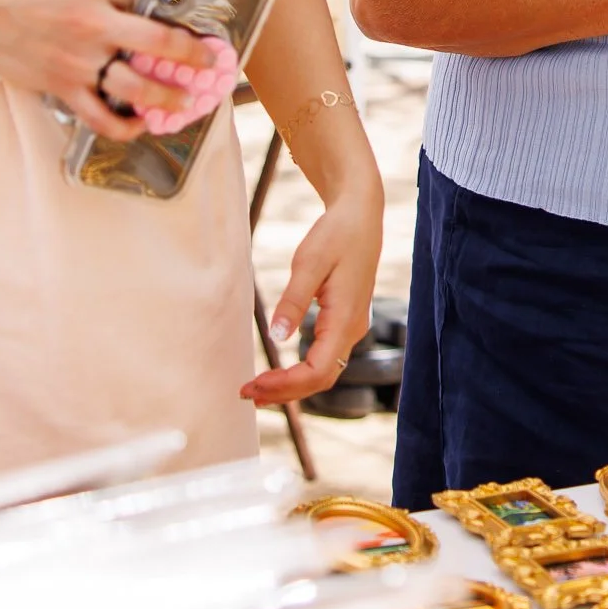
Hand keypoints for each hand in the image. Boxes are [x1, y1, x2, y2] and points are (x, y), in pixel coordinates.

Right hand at [0, 0, 240, 138]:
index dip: (180, 1)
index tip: (199, 12)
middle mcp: (94, 25)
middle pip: (158, 43)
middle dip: (192, 55)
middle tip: (210, 63)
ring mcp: (79, 60)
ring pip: (135, 87)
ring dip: (167, 97)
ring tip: (185, 102)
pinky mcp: (62, 86)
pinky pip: (99, 116)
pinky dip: (123, 126)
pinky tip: (140, 125)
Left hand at [243, 183, 382, 408]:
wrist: (360, 215)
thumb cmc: (336, 235)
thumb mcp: (310, 262)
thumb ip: (293, 300)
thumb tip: (277, 337)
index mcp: (346, 319)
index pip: (317, 371)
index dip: (286, 384)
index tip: (255, 383)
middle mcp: (352, 329)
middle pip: (321, 379)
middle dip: (286, 392)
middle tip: (247, 393)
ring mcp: (350, 327)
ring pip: (324, 371)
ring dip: (292, 385)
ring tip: (257, 388)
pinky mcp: (344, 321)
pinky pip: (324, 358)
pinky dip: (300, 370)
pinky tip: (279, 370)